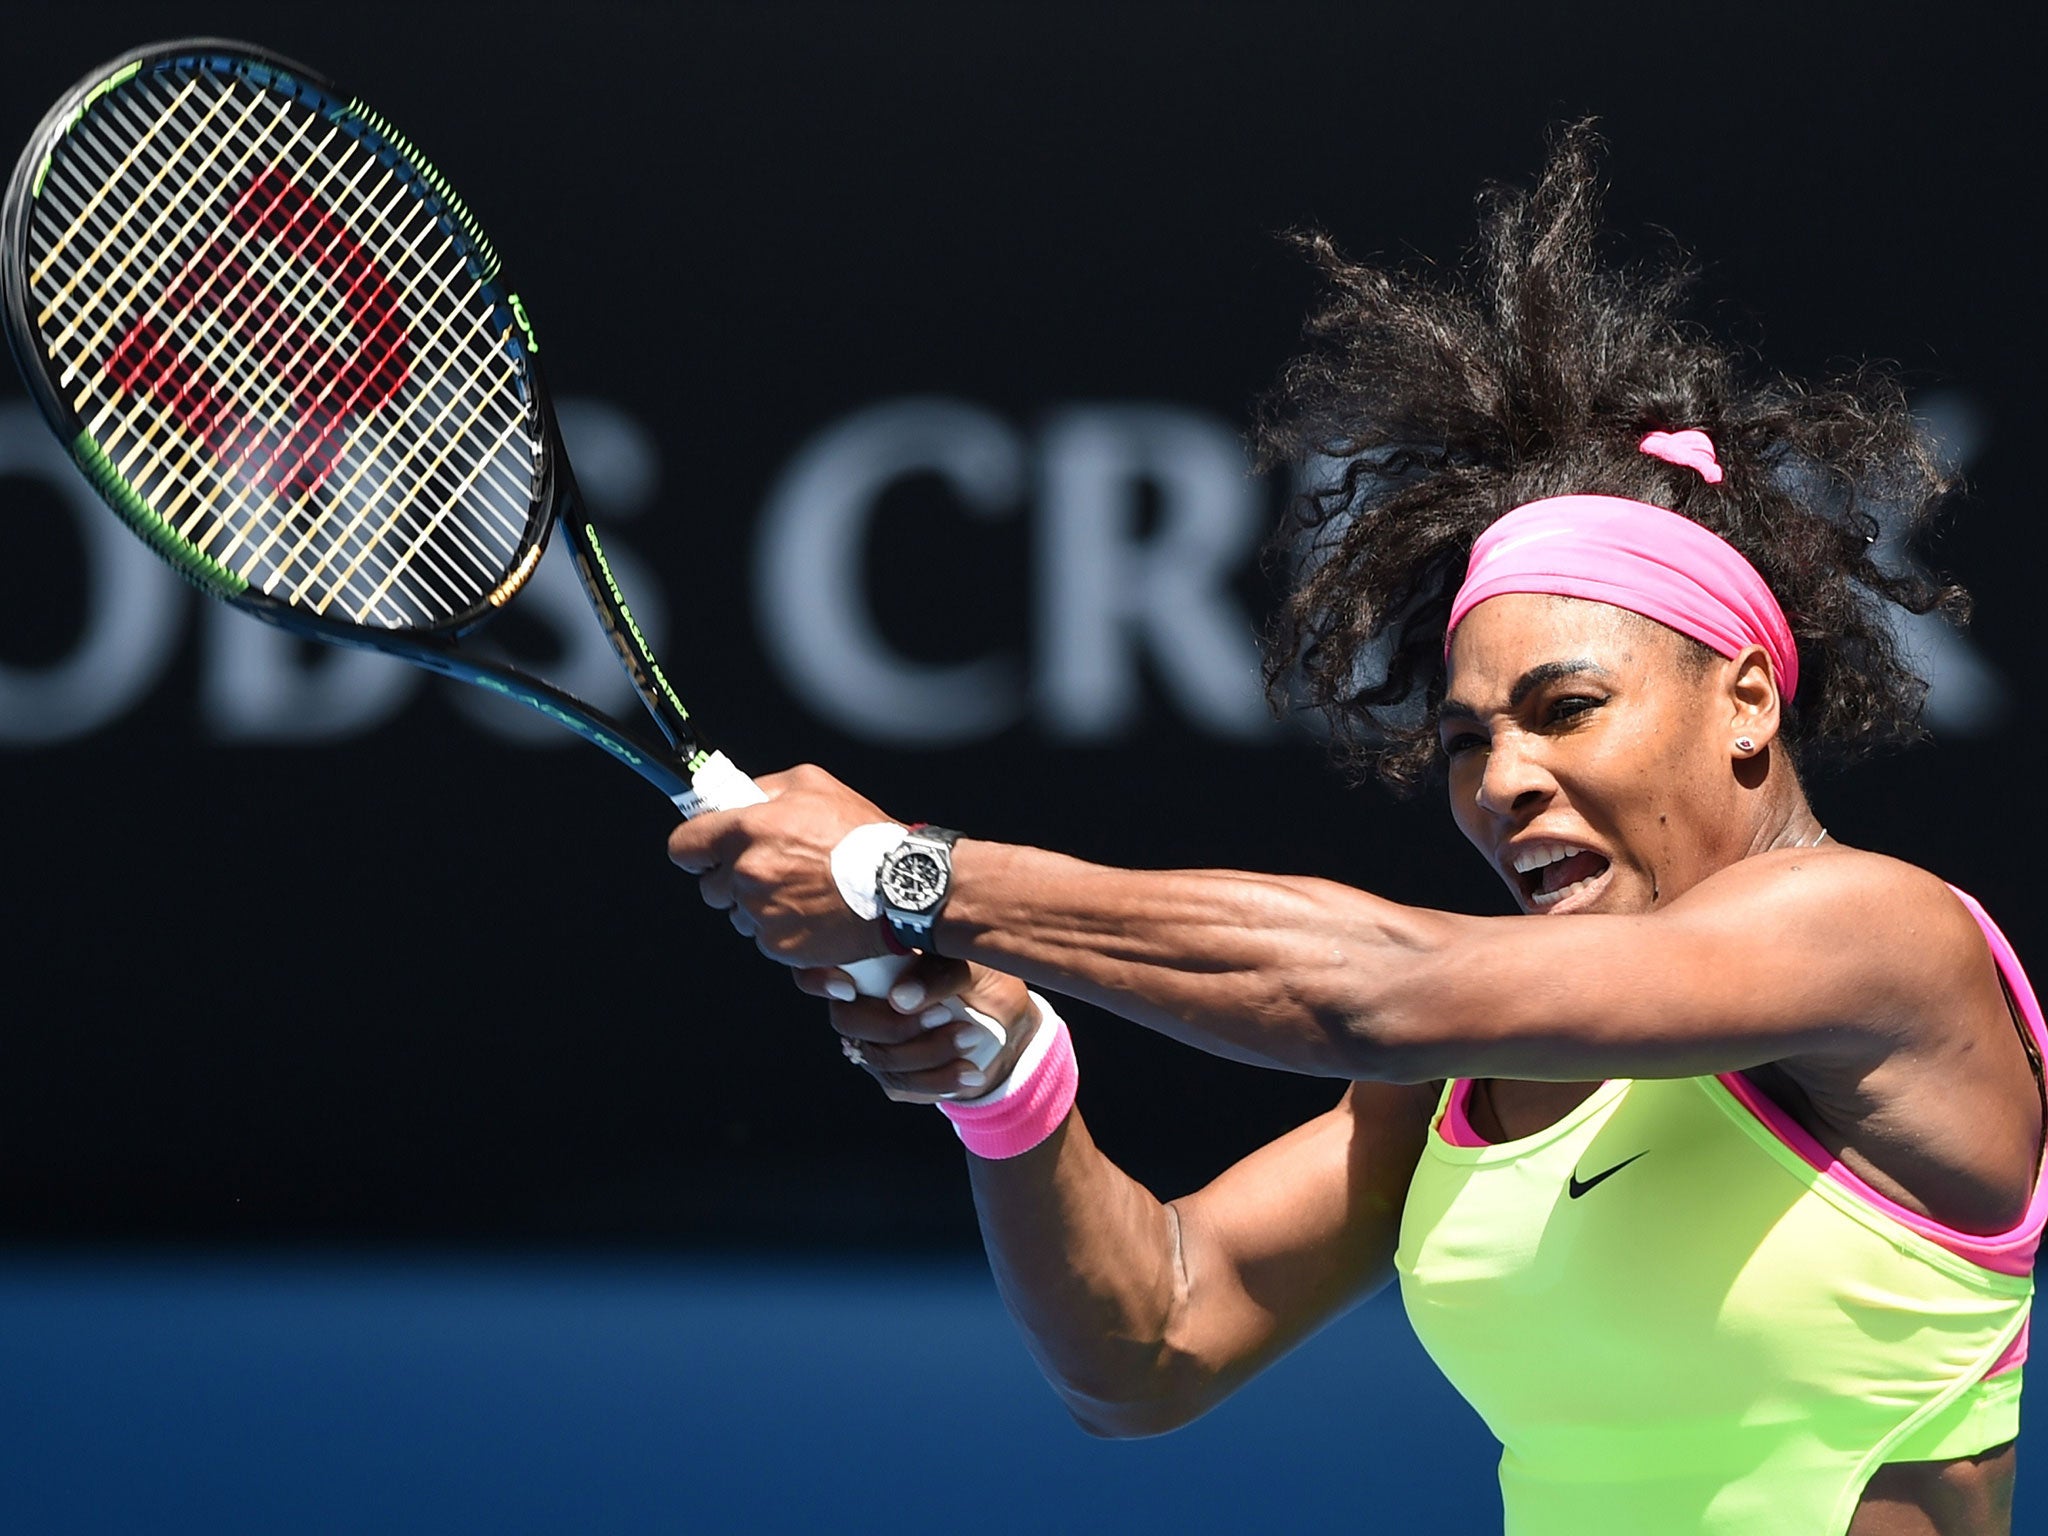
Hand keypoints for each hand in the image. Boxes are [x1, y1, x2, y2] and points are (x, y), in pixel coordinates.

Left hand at [667, 764, 898, 967]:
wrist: (899, 885)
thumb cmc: (862, 833)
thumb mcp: (811, 785)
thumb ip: (764, 789)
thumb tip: (739, 797)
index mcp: (747, 830)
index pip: (683, 846)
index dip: (695, 848)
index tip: (705, 851)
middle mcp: (747, 874)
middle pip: (710, 888)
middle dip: (733, 880)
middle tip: (772, 870)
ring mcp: (762, 914)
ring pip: (738, 915)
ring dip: (758, 906)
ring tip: (800, 891)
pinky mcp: (780, 946)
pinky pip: (765, 938)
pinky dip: (782, 929)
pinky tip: (811, 913)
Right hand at [795, 955, 1038, 1103]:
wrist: (1007, 1023)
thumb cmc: (982, 977)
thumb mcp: (971, 965)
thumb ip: (937, 974)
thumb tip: (901, 997)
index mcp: (870, 964)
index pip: (815, 970)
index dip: (817, 979)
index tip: (847, 987)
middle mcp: (862, 1004)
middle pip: (846, 1022)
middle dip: (895, 1025)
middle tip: (944, 1014)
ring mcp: (873, 1044)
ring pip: (879, 1057)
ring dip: (927, 1053)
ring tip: (970, 1039)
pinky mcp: (893, 1077)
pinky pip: (902, 1085)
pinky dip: (938, 1080)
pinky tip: (969, 1071)